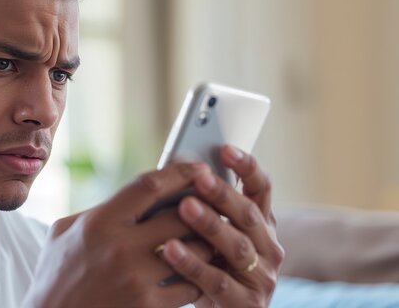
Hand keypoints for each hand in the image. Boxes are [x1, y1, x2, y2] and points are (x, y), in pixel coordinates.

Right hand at [22, 162, 214, 307]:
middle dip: (204, 206)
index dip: (180, 172)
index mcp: (99, 222)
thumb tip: (133, 195)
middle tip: (216, 201)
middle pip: (181, 216)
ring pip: (193, 252)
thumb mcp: (63, 232)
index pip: (149, 186)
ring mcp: (137, 280)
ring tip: (213, 234)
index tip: (198, 168)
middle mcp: (120, 248)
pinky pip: (189, 286)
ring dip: (206, 242)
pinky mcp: (148, 307)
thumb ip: (98, 210)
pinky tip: (199, 269)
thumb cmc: (56, 275)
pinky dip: (198, 275)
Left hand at [161, 145, 283, 307]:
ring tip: (185, 207)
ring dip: (211, 225)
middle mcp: (269, 248)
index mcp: (261, 226)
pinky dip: (194, 264)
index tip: (225, 148)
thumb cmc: (211, 268)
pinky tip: (172, 250)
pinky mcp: (246, 304)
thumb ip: (205, 209)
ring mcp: (262, 277)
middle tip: (200, 178)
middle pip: (249, 215)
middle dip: (224, 195)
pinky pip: (218, 281)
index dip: (247, 168)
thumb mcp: (213, 237)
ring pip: (236, 247)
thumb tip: (175, 171)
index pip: (261, 189)